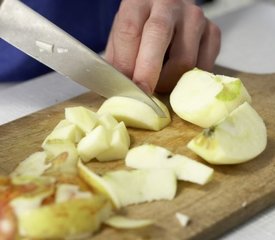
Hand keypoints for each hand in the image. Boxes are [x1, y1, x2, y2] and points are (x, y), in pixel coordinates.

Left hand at [105, 0, 220, 92]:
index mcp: (138, 2)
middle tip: (144, 94)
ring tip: (160, 84)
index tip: (127, 87)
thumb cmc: (141, 34)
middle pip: (159, 34)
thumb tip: (121, 91)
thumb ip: (119, 61)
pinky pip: (203, 67)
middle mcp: (168, 3)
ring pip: (185, 59)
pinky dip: (189, 81)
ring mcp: (194, 17)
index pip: (130, 29)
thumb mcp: (122, 42)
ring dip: (169, 81)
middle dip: (149, 72)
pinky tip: (178, 78)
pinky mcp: (213, 32)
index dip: (126, 62)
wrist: (169, 19)